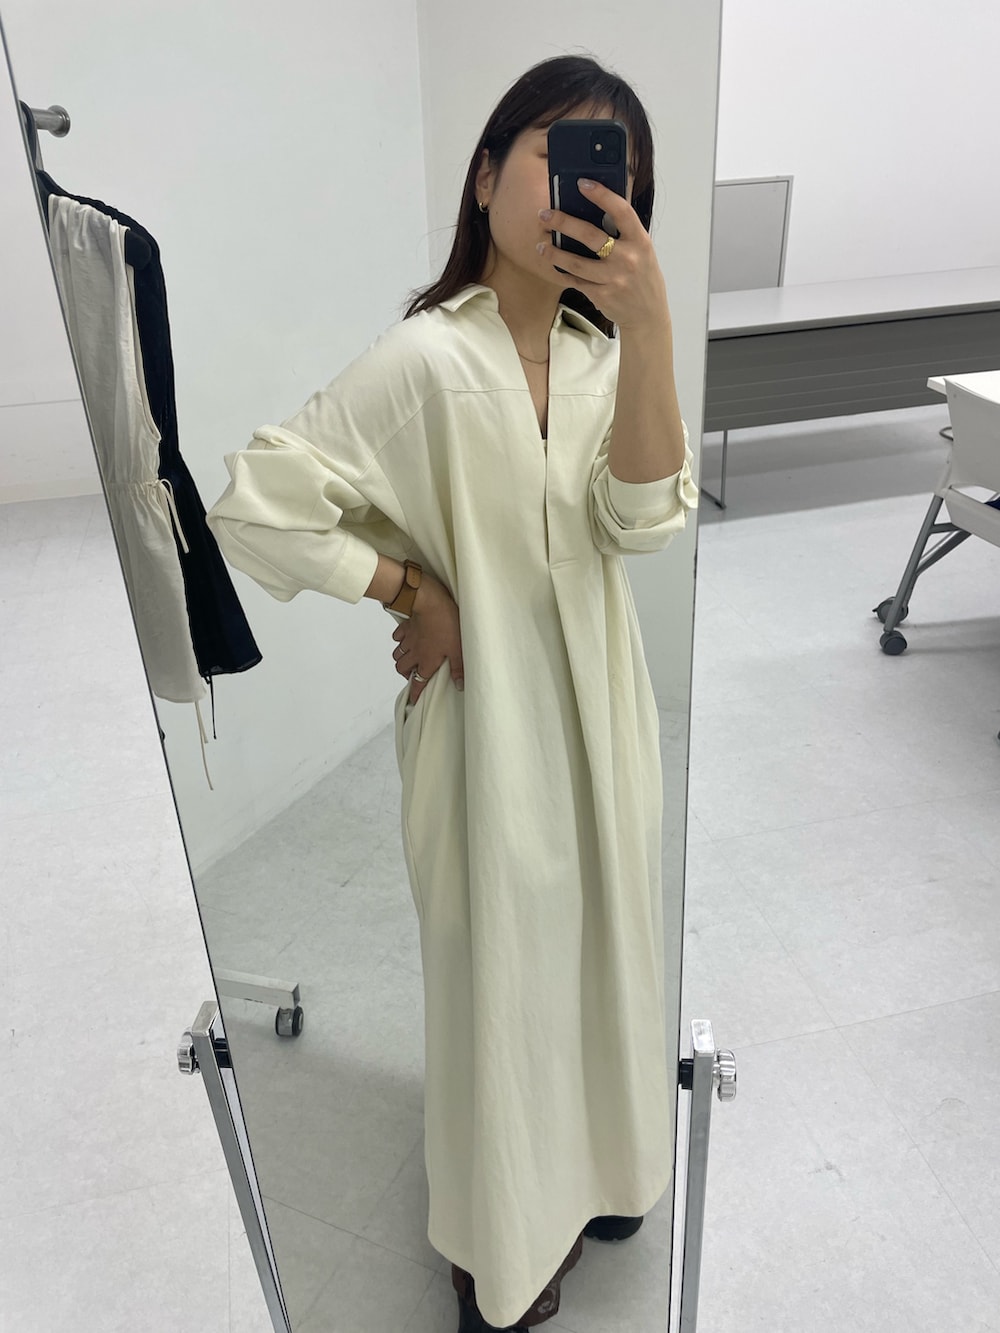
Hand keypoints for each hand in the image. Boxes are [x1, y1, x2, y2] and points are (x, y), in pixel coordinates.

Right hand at [390, 576, 463, 703]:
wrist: (430, 602)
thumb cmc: (446, 625)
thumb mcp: (457, 649)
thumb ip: (458, 668)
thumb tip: (460, 685)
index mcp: (426, 661)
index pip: (418, 682)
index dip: (415, 693)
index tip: (413, 700)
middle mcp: (414, 653)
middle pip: (402, 669)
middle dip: (406, 675)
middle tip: (413, 675)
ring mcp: (408, 639)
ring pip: (397, 654)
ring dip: (401, 659)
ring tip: (409, 659)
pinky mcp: (406, 626)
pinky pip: (397, 637)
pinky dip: (399, 640)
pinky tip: (405, 638)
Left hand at [537, 179, 669, 333]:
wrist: (648, 314)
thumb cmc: (642, 276)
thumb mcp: (643, 251)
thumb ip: (624, 233)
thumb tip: (592, 210)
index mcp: (641, 241)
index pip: (621, 211)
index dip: (601, 195)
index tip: (582, 183)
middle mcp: (628, 259)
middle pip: (590, 235)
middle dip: (563, 222)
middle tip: (544, 214)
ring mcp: (614, 279)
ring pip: (576, 262)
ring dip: (555, 252)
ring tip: (541, 245)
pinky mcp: (602, 295)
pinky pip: (576, 281)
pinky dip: (563, 272)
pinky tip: (553, 265)